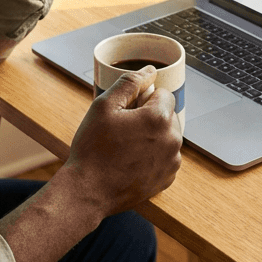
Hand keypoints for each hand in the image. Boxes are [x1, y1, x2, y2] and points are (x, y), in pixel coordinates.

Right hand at [62, 67, 182, 218]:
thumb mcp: (104, 106)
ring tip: (125, 147)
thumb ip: (129, 83)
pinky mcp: (167, 179)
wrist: (88, 190)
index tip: (126, 112)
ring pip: (167, 136)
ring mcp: (172, 162)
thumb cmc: (93, 148)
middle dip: (150, 117)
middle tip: (123, 130)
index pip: (163, 94)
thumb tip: (149, 71)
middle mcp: (173, 140)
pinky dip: (153, 156)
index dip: (143, 99)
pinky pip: (165, 157)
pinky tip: (131, 161)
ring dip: (152, 136)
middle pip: (167, 115)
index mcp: (159, 118)